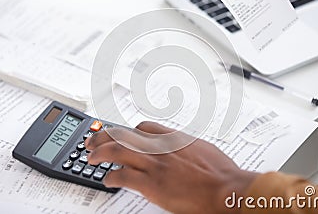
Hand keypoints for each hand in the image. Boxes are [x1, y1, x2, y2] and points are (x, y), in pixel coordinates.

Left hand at [85, 121, 258, 213]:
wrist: (227, 189)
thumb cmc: (221, 173)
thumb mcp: (204, 150)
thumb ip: (186, 147)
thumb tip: (181, 149)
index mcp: (174, 138)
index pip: (143, 127)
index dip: (128, 131)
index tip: (121, 134)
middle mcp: (160, 147)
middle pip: (124, 134)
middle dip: (104, 135)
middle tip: (93, 139)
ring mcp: (155, 165)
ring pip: (117, 151)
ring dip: (100, 152)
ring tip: (90, 157)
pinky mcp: (152, 184)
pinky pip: (123, 177)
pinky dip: (111, 177)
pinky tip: (107, 180)